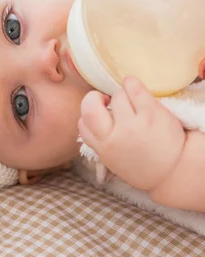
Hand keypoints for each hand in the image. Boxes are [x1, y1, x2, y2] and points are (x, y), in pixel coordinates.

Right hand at [78, 77, 185, 191]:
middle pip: (89, 106)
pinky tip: (133, 86)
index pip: (82, 124)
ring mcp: (132, 125)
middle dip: (93, 97)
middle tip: (105, 99)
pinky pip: (135, 89)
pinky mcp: (151, 115)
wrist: (174, 172)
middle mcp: (114, 137)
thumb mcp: (114, 160)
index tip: (100, 114)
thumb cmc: (143, 166)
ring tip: (132, 103)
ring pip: (117, 96)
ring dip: (123, 95)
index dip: (88, 115)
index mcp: (103, 148)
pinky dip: (132, 83)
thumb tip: (93, 120)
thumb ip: (102, 142)